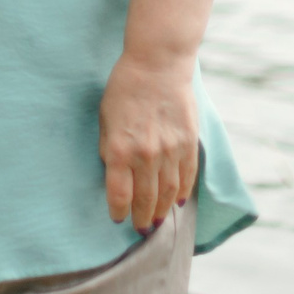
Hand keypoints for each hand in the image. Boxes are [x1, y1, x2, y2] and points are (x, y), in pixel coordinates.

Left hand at [99, 47, 198, 229]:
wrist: (158, 64)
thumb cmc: (124, 88)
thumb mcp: (104, 118)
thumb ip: (108, 147)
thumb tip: (112, 172)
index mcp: (120, 149)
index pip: (119, 195)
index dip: (118, 212)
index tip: (117, 219)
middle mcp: (145, 155)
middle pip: (145, 199)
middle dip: (141, 218)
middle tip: (140, 229)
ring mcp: (170, 150)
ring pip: (167, 193)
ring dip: (161, 210)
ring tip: (157, 221)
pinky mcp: (188, 143)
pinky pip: (187, 177)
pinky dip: (182, 192)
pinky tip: (177, 202)